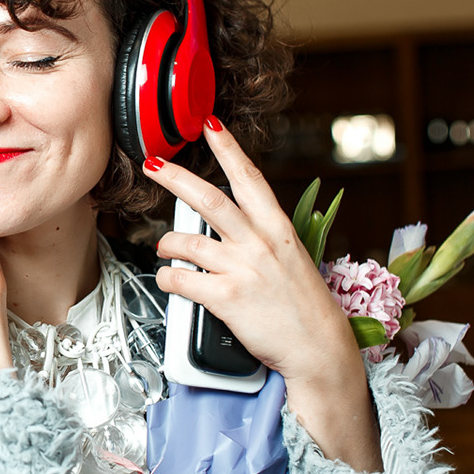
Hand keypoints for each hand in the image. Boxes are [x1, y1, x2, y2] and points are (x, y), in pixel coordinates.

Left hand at [142, 122, 380, 471]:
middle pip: (209, 200)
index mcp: (279, 230)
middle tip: (153, 163)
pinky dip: (169, 278)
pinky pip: (180, 279)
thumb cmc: (305, 310)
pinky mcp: (226, 297)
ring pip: (186, 242)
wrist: (319, 350)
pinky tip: (171, 280)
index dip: (229, 148)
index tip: (210, 124)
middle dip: (176, 178)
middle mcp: (260, 243)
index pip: (250, 178)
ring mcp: (242, 269)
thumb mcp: (291, 262)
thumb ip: (262, 241)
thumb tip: (230, 229)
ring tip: (166, 249)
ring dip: (168, 244)